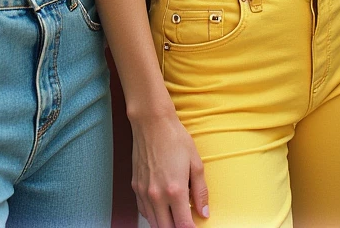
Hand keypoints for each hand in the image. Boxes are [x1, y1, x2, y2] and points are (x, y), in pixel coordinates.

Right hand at [130, 109, 208, 227]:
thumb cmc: (175, 138)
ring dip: (165, 224)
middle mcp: (157, 196)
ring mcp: (144, 192)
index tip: (196, 227)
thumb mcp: (195, 163)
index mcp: (175, 191)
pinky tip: (162, 208)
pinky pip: (144, 211)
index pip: (183, 226)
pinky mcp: (135, 186)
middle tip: (186, 221)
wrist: (152, 122)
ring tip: (175, 216)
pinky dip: (153, 215)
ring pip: (153, 223)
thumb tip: (204, 212)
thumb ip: (200, 191)